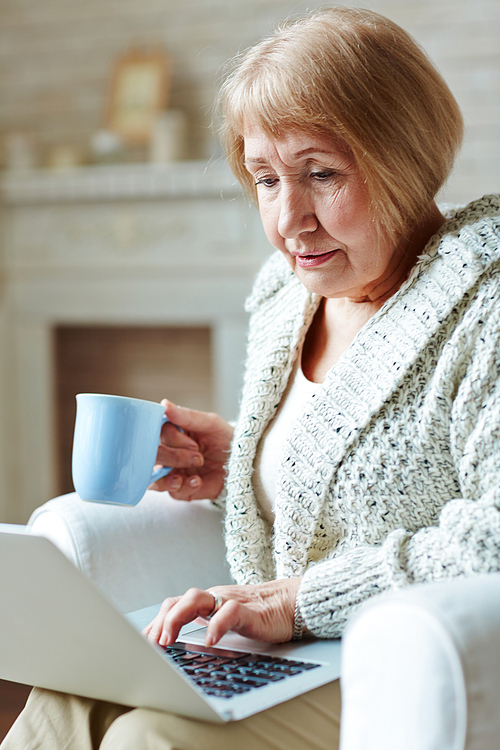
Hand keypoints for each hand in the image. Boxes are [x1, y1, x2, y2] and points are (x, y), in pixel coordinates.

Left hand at [142, 579, 301, 647]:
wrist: (292, 604)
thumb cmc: (259, 616)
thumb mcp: (226, 622)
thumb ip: (205, 628)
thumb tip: (179, 649)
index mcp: (207, 602)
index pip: (174, 605)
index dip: (155, 622)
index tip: (141, 643)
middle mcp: (215, 598)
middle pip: (179, 599)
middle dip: (161, 621)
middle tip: (152, 645)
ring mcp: (230, 601)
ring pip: (197, 598)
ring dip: (177, 618)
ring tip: (169, 640)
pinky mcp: (249, 610)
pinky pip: (229, 612)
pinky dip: (216, 626)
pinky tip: (208, 641)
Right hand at [149, 400, 233, 500]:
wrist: (244, 461)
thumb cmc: (226, 438)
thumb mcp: (211, 423)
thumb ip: (187, 416)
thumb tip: (163, 404)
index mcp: (173, 433)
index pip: (158, 434)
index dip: (173, 439)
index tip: (195, 443)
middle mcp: (169, 452)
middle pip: (154, 456)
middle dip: (174, 458)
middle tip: (198, 457)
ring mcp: (174, 472)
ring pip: (155, 478)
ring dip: (168, 478)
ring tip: (181, 478)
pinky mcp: (183, 490)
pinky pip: (173, 493)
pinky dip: (183, 488)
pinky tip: (197, 481)